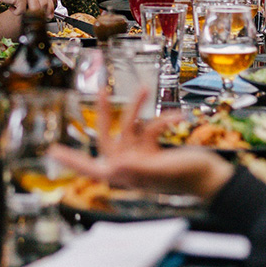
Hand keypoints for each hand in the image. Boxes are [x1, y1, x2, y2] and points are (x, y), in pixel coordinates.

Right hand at [0, 0, 54, 16]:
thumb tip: (40, 10)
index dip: (50, 8)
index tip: (49, 16)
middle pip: (43, 4)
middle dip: (40, 14)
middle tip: (32, 18)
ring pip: (35, 9)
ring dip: (26, 13)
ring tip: (17, 9)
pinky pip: (22, 11)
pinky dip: (16, 12)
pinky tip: (10, 7)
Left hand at [48, 90, 235, 201]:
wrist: (213, 178)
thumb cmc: (190, 178)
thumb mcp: (163, 172)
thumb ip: (139, 170)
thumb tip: (113, 167)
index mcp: (126, 175)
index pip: (91, 167)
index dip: (71, 160)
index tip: (52, 150)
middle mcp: (130, 165)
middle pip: (108, 137)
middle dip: (105, 113)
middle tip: (101, 92)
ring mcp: (142, 157)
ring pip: (131, 126)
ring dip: (138, 107)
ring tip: (143, 88)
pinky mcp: (155, 149)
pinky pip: (151, 128)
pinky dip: (163, 120)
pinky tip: (177, 117)